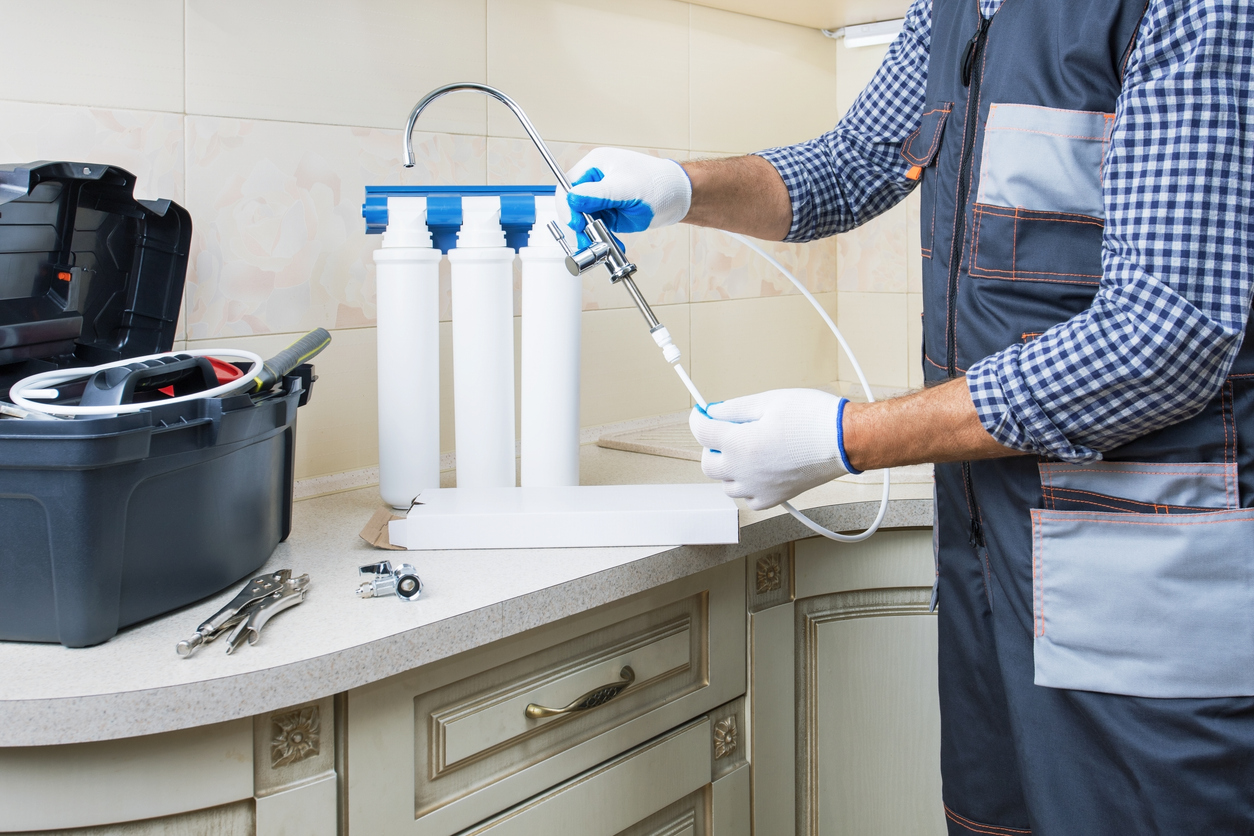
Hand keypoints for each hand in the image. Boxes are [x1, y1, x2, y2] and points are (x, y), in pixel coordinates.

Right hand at [564, 148, 691, 247]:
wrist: (678, 197)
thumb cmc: (658, 183)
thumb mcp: (626, 189)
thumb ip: (597, 194)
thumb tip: (572, 198)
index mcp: (595, 165)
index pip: (568, 185)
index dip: (568, 206)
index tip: (576, 223)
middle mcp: (595, 181)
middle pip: (573, 205)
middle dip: (579, 224)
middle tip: (587, 238)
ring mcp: (602, 198)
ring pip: (583, 220)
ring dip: (590, 235)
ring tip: (602, 245)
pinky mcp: (609, 213)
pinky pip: (597, 228)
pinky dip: (602, 239)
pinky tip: (612, 243)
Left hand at [688, 389, 852, 510]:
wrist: (845, 441)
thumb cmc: (813, 419)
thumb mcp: (768, 401)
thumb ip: (734, 409)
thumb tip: (713, 412)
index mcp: (740, 444)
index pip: (701, 432)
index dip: (699, 418)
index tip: (703, 413)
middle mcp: (744, 472)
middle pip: (707, 463)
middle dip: (711, 445)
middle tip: (726, 430)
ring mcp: (758, 489)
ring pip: (725, 484)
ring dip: (727, 467)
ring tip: (746, 449)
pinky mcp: (774, 498)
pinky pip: (747, 498)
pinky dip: (745, 485)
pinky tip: (758, 469)